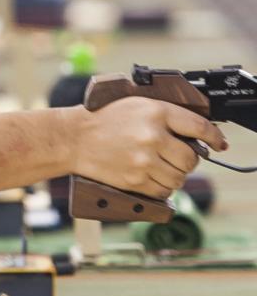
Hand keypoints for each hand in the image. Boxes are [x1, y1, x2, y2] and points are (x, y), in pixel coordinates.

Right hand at [68, 97, 227, 199]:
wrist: (74, 138)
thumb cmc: (103, 119)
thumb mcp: (137, 104)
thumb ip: (166, 115)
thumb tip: (196, 135)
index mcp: (155, 112)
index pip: (199, 127)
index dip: (215, 137)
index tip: (220, 143)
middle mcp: (152, 136)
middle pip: (191, 158)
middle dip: (189, 159)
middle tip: (180, 157)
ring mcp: (144, 160)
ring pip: (179, 177)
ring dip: (176, 175)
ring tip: (162, 167)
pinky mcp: (135, 180)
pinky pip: (163, 190)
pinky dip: (162, 187)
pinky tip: (152, 176)